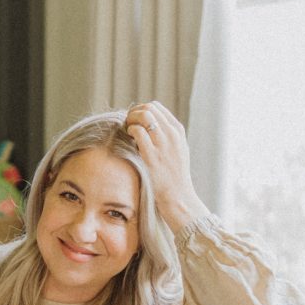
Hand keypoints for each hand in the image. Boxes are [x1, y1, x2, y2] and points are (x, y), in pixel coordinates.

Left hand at [125, 101, 208, 232]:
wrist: (178, 197)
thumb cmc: (173, 178)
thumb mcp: (177, 152)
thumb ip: (166, 138)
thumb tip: (148, 128)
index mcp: (178, 131)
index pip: (157, 108)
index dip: (142, 111)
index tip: (134, 122)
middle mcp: (172, 134)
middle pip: (149, 108)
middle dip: (134, 113)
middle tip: (127, 126)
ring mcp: (163, 143)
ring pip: (144, 115)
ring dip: (131, 120)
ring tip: (126, 132)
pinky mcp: (152, 155)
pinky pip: (138, 131)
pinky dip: (130, 131)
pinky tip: (128, 141)